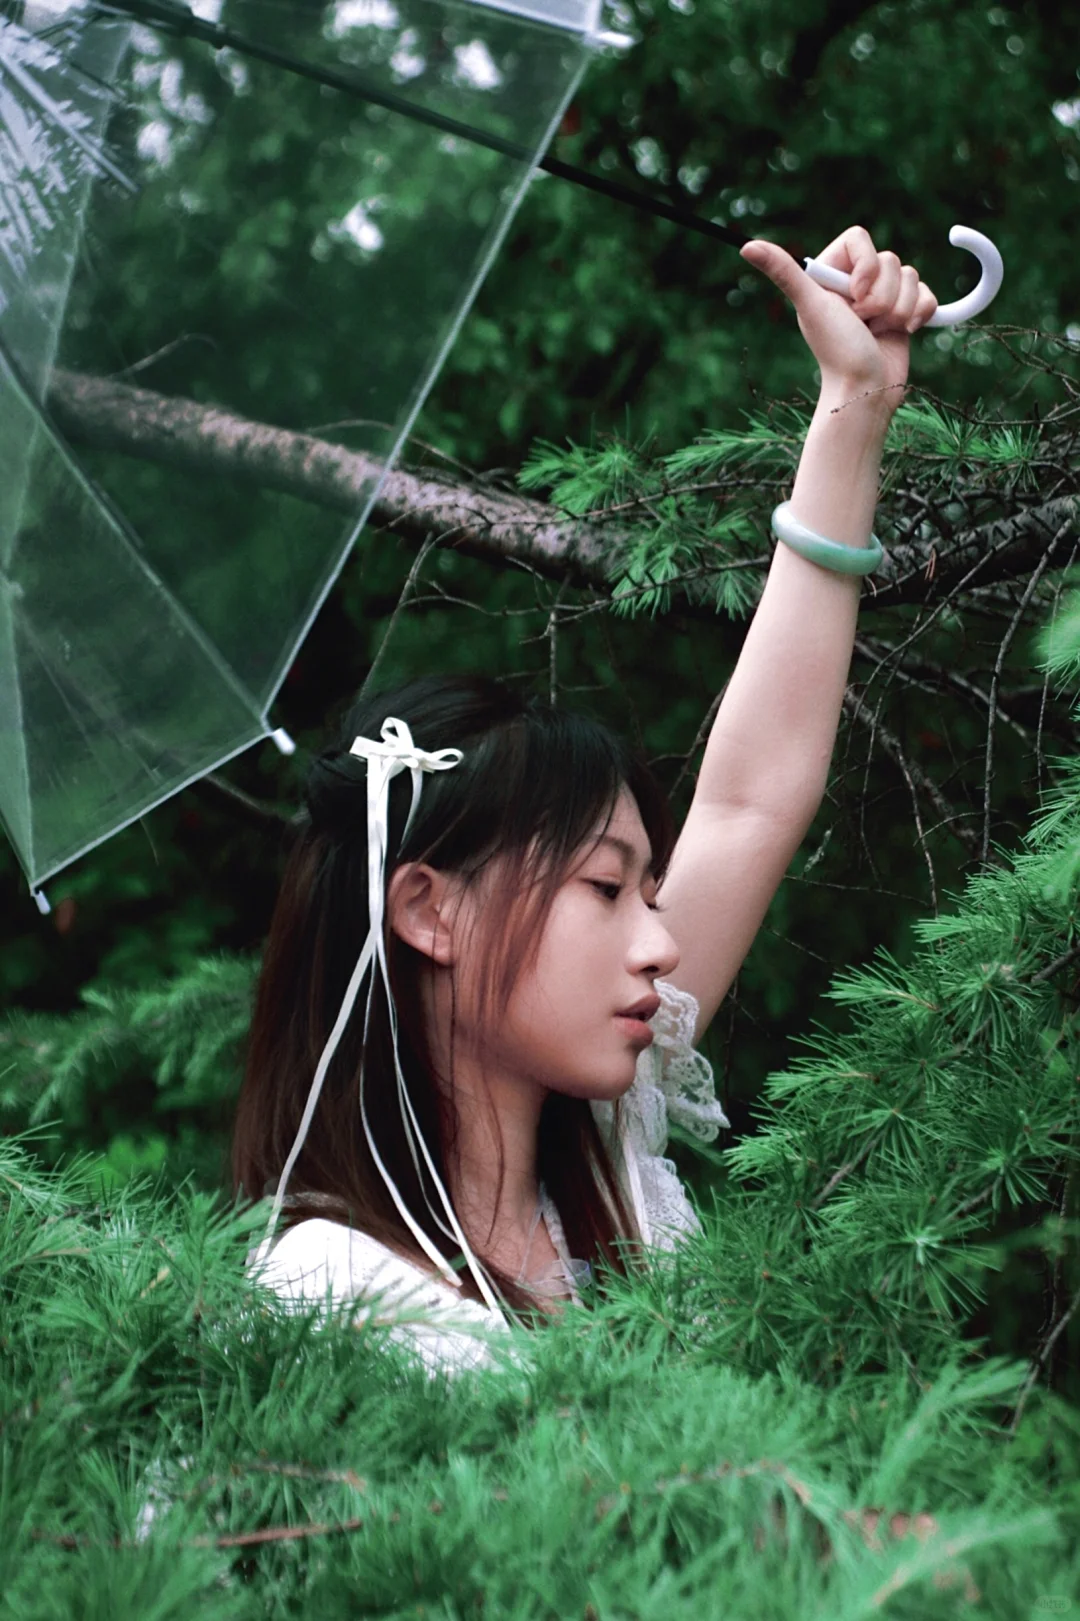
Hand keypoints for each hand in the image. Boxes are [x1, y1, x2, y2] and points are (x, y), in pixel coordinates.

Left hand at [739, 225, 938, 412]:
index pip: (860, 238)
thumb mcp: (812, 307)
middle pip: (890, 260)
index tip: (856, 297)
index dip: (866, 266)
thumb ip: (784, 273)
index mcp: (831, 274)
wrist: (865, 392)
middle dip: (881, 297)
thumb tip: (746, 246)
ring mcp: (882, 298)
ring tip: (879, 332)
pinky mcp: (904, 313)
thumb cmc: (837, 352)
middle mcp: (856, 283)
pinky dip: (920, 313)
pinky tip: (902, 332)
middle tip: (863, 323)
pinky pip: (926, 293)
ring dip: (899, 309)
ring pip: (910, 276)